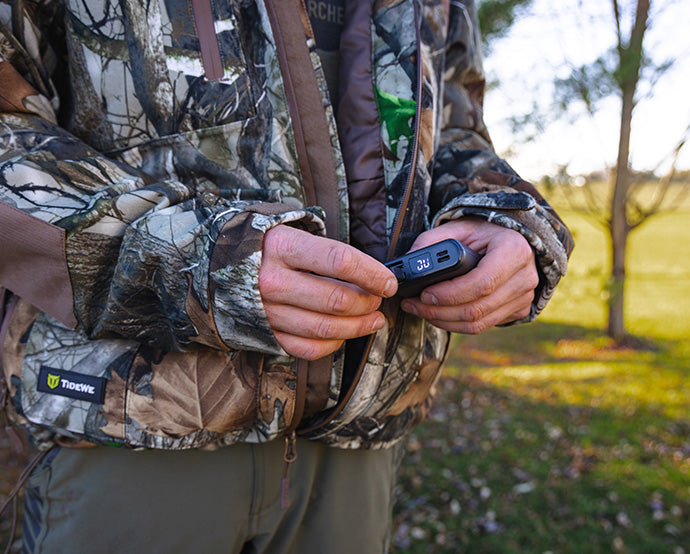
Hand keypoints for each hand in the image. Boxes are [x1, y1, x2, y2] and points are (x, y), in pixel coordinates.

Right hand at [259, 225, 397, 359]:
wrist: (221, 264)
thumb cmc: (268, 247)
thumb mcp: (293, 233)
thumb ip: (329, 253)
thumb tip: (373, 276)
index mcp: (283, 247)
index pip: (340, 261)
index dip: (372, 274)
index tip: (388, 282)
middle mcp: (272, 280)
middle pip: (336, 300)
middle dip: (368, 303)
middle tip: (379, 300)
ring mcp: (267, 310)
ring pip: (325, 328)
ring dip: (358, 326)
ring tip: (373, 319)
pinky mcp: (265, 333)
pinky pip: (307, 348)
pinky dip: (332, 345)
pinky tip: (344, 334)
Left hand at [400, 219, 537, 333]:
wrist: (511, 240)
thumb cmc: (484, 233)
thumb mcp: (459, 227)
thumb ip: (433, 240)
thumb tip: (410, 262)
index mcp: (514, 250)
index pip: (482, 283)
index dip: (450, 294)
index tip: (424, 293)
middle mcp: (524, 277)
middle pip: (477, 309)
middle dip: (438, 311)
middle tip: (413, 304)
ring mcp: (524, 297)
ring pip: (478, 323)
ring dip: (443, 321)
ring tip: (420, 310)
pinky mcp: (519, 310)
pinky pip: (483, 326)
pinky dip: (455, 324)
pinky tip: (438, 314)